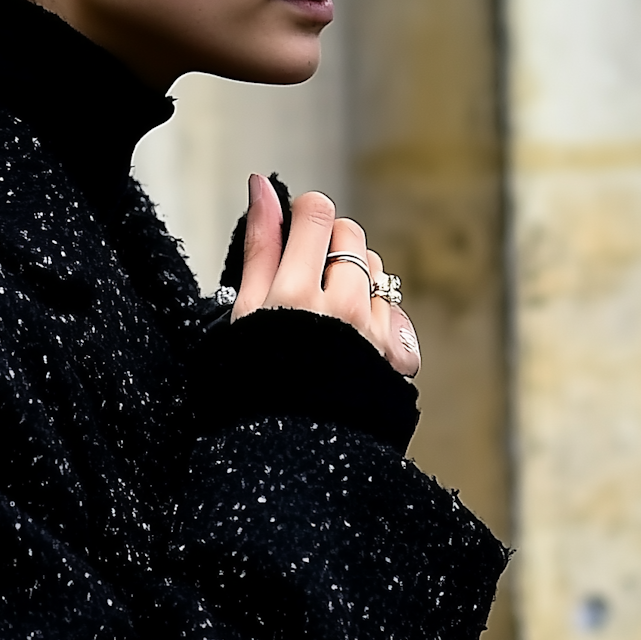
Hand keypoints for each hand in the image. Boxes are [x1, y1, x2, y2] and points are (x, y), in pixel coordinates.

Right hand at [230, 174, 420, 378]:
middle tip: (307, 274)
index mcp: (293, 295)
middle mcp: (340, 308)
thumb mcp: (244, 313)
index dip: (304, 214)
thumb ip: (259, 245)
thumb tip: (262, 186)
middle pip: (350, 234)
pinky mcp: (396, 355)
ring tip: (325, 312)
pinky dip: (374, 313)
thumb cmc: (253, 383)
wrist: (292, 453)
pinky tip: (349, 338)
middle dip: (330, 242)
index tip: (295, 232)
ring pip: (375, 268)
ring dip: (354, 276)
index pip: (316, 212)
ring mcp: (373, 331)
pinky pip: (394, 308)